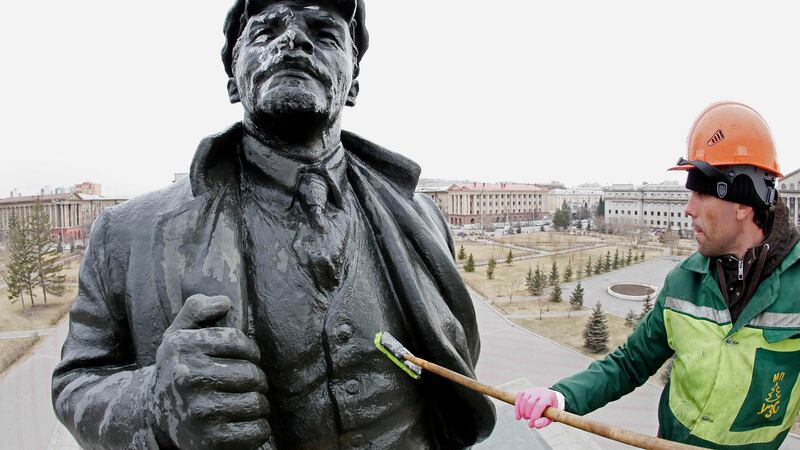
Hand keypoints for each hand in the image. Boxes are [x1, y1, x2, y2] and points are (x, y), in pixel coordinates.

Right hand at [148, 295, 271, 448]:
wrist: (153, 417)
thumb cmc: (177, 369)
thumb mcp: (177, 335)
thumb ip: (196, 309)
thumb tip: (225, 302)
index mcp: (182, 347)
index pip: (238, 341)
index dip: (250, 350)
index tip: (247, 358)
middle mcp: (188, 378)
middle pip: (251, 374)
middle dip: (256, 379)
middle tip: (248, 384)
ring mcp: (199, 411)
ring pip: (257, 402)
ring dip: (259, 404)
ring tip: (246, 402)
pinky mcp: (210, 440)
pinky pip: (256, 430)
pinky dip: (258, 428)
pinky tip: (245, 423)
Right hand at [515, 387, 558, 428]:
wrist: (548, 397)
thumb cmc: (549, 410)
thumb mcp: (550, 417)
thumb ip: (544, 422)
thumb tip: (535, 425)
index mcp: (548, 396)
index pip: (539, 405)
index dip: (534, 416)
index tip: (531, 425)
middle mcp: (540, 391)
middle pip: (530, 402)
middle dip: (527, 413)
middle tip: (528, 420)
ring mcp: (532, 390)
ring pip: (523, 399)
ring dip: (521, 411)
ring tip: (524, 417)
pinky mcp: (525, 391)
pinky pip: (518, 397)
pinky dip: (517, 407)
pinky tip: (518, 416)